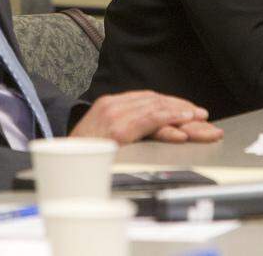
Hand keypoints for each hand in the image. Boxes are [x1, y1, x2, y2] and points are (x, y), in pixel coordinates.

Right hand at [69, 91, 222, 144]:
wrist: (59, 162)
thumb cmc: (81, 154)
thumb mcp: (103, 135)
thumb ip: (124, 129)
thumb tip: (150, 131)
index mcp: (110, 104)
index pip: (148, 99)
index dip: (171, 104)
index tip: (190, 111)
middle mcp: (113, 105)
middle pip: (156, 101)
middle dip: (182, 108)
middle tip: (203, 116)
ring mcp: (115, 116)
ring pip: (157, 108)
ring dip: (182, 113)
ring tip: (200, 118)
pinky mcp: (118, 130)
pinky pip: (150, 120)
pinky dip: (170, 119)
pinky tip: (184, 122)